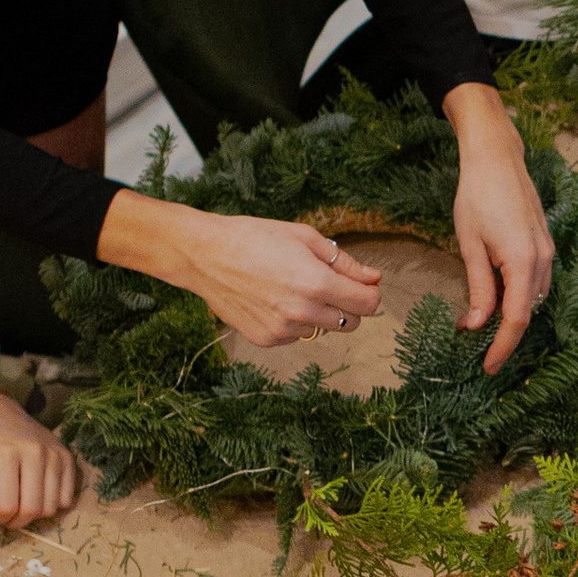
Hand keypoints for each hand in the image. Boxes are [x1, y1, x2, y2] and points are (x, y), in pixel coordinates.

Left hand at [0, 390, 80, 530]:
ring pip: (51, 507)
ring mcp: (54, 455)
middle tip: (9, 517)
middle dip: (18, 522)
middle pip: (31, 509)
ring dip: (35, 515)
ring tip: (22, 505)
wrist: (2, 415)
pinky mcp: (67, 457)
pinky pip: (66, 498)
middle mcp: (35, 453)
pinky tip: (39, 495)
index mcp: (6, 455)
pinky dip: (53, 504)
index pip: (7, 505)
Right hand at [143, 206, 384, 349]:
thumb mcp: (304, 238)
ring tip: (291, 288)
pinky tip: (273, 300)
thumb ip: (343, 262)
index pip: (367, 304)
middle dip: (348, 306)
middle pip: (351, 323)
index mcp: (316, 283)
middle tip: (330, 286)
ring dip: (318, 313)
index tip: (365, 286)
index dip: (371, 294)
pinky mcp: (266, 339)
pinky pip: (295, 336)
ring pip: (321, 330)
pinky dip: (293, 322)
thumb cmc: (254, 238)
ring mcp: (283, 329)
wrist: (204, 255)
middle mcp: (302, 312)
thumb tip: (373, 278)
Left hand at [444, 87, 553, 375]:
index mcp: (523, 261)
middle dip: (503, 332)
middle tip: (471, 340)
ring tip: (479, 317)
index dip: (503, 347)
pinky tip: (495, 291)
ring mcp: (547, 250)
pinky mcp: (544, 242)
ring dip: (510, 311)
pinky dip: (517, 293)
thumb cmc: (477, 195)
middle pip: (528, 311)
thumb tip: (477, 325)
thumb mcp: (470, 244)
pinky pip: (535, 279)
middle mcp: (543, 259)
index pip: (517, 319)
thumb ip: (478, 287)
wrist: (496, 157)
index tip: (488, 368)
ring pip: (533, 296)